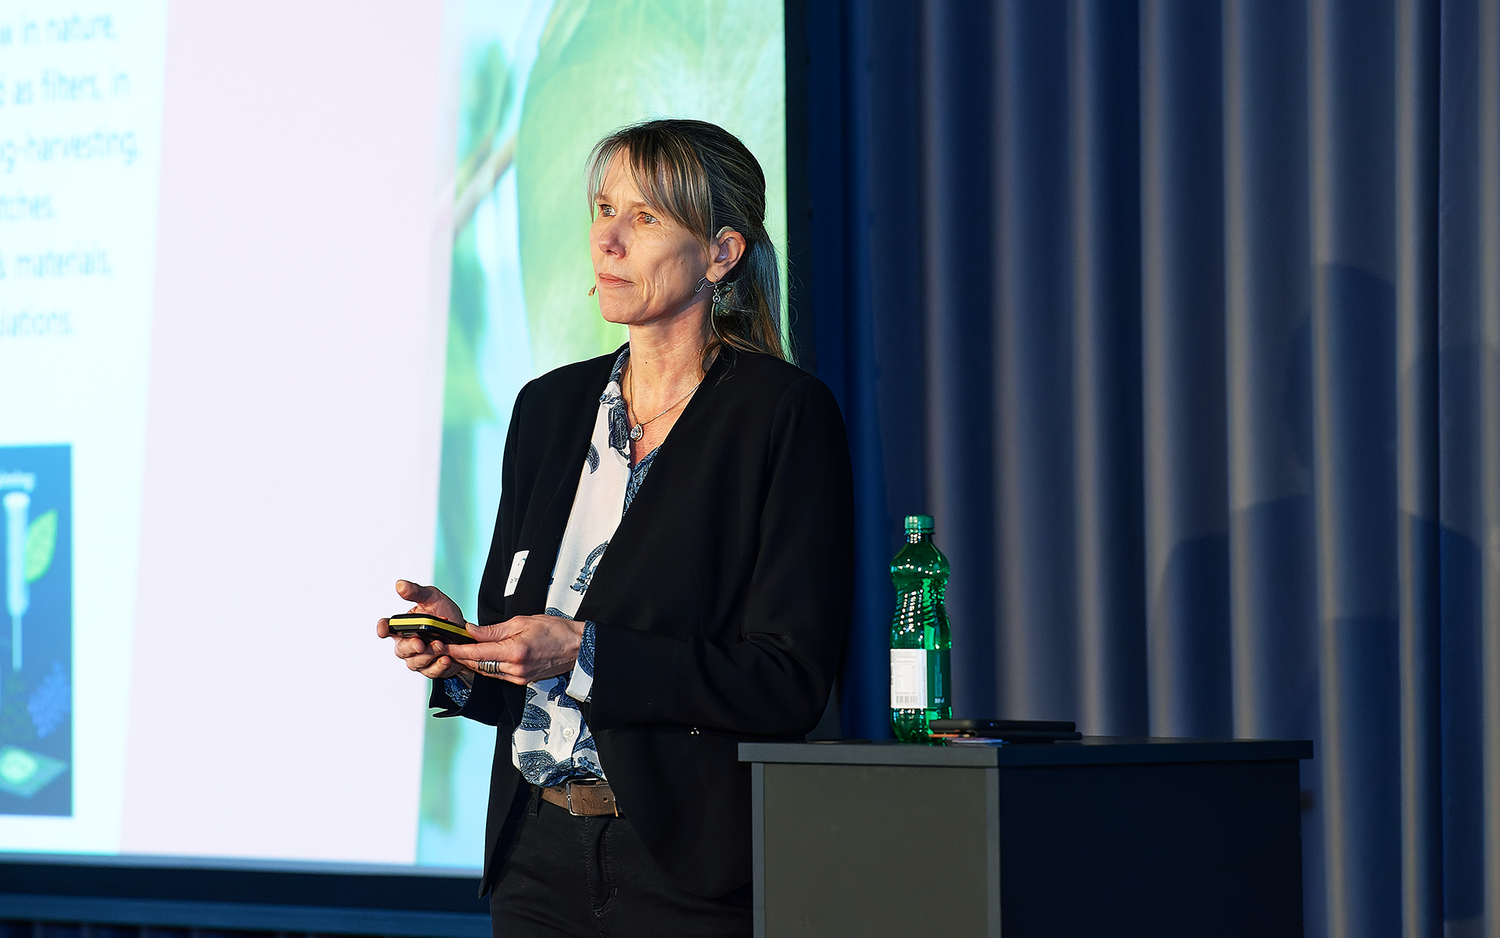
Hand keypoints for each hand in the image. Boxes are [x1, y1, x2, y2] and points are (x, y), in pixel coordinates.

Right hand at [376, 579, 468, 679]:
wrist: (466, 633)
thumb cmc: (446, 614)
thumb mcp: (433, 598)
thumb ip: (416, 592)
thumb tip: (400, 585)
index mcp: (404, 626)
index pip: (387, 628)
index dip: (382, 629)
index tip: (383, 630)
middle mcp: (408, 643)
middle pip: (401, 649)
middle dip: (411, 647)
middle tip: (420, 643)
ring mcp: (418, 657)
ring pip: (415, 662)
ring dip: (428, 655)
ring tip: (441, 646)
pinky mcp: (431, 668)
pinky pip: (430, 671)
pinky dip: (438, 666)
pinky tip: (446, 659)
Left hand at [446, 615, 584, 684]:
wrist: (577, 648)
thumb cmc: (555, 630)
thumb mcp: (522, 622)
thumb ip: (493, 630)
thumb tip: (471, 630)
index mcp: (514, 651)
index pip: (477, 652)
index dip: (458, 649)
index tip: (444, 645)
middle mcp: (515, 668)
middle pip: (478, 664)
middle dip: (461, 656)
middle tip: (446, 647)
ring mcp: (518, 677)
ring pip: (486, 671)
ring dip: (472, 662)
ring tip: (459, 651)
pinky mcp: (522, 681)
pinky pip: (497, 675)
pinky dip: (486, 666)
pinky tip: (480, 658)